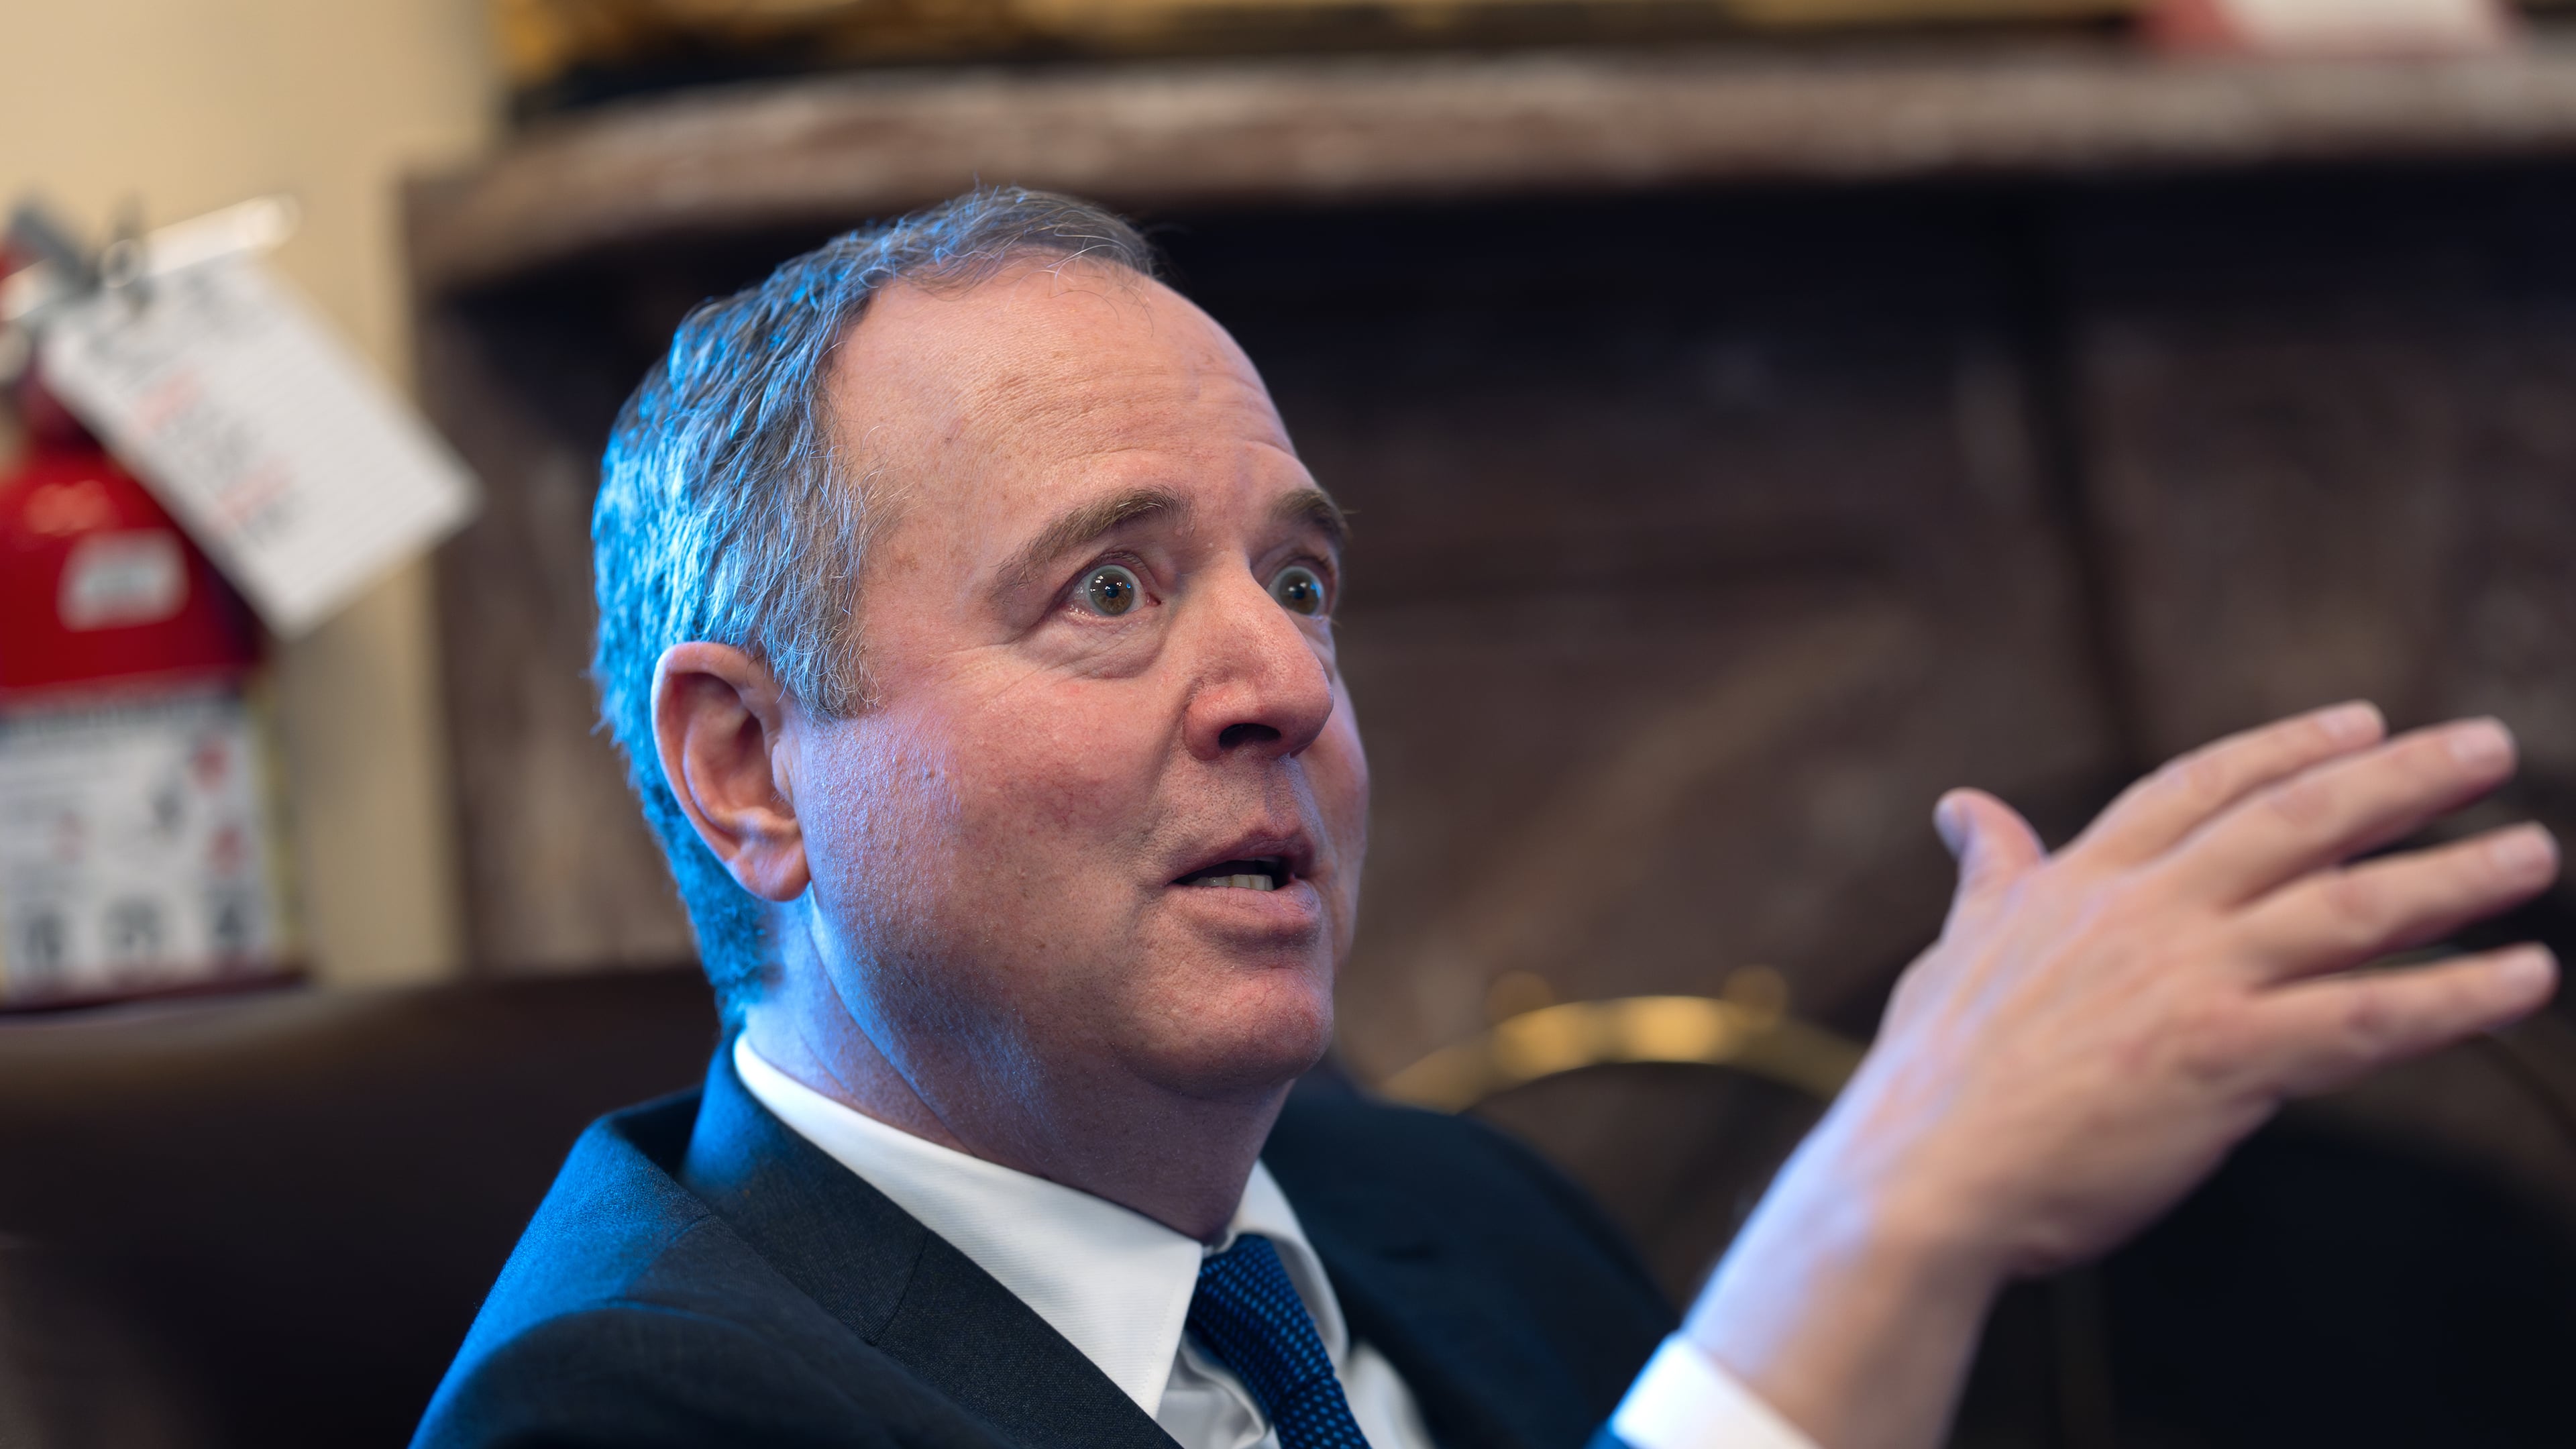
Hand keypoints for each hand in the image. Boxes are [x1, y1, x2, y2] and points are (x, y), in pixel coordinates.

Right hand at [1683, 703, 2559, 1448]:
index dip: (2286, 747)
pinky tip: (2523, 979)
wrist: (1923, 1179)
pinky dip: (2454, 998)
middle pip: (2296, 821)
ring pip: (2348, 909)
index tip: (2360, 720)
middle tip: (2487, 747)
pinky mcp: (2225, 1061)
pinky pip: (2365, 1022)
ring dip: (2454, 875)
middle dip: (2401, 779)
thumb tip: (1964, 808)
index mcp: (2080, 883)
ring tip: (2533, 851)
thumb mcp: (1954, 950)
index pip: (2199, 786)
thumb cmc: (1930, 1082)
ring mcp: (2190, 982)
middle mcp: (2145, 913)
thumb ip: (1990, 877)